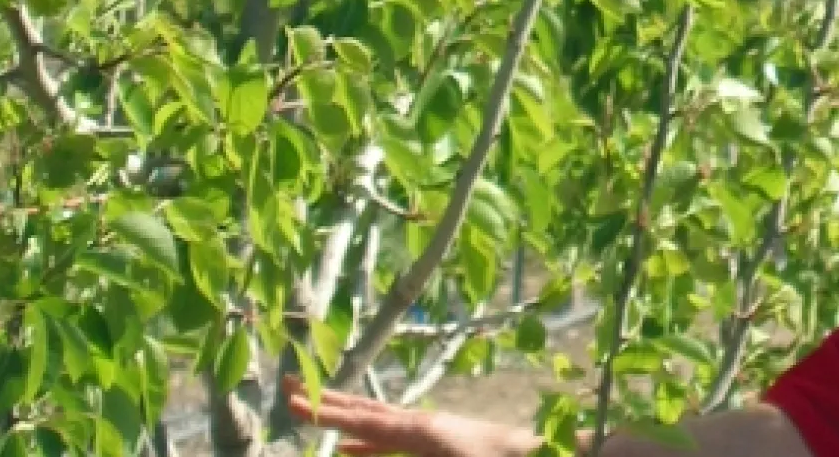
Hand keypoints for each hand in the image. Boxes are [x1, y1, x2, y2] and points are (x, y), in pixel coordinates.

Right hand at [284, 376, 548, 456]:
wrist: (550, 452)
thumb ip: (404, 446)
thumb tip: (357, 448)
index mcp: (425, 430)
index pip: (365, 421)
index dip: (326, 413)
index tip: (292, 402)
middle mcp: (425, 424)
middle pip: (365, 411)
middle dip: (326, 402)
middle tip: (288, 388)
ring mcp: (434, 431)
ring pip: (378, 422)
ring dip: (343, 418)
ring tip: (310, 411)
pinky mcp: (443, 441)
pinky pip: (394, 439)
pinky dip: (367, 441)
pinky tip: (351, 451)